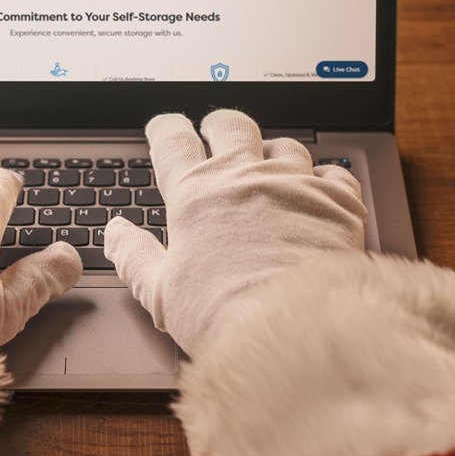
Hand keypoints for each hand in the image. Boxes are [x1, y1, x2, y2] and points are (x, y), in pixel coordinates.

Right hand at [102, 109, 365, 354]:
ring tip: (272, 170)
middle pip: (231, 125)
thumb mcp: (161, 292)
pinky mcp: (338, 202)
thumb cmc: (226, 315)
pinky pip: (334, 172)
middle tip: (216, 134)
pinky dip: (325, 179)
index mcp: (196, 194)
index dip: (166, 129)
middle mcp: (246, 178)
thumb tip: (115, 233)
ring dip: (274, 153)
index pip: (173, 140)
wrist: (297, 330)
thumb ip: (134, 256)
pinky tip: (322, 193)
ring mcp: (295, 184)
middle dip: (220, 125)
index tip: (165, 128)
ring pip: (284, 144)